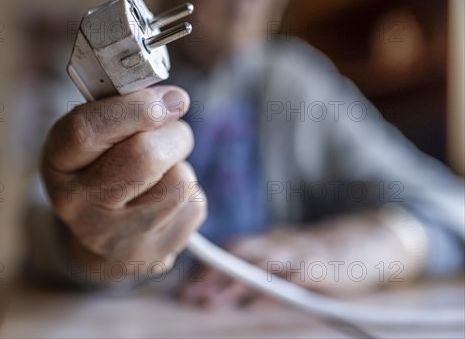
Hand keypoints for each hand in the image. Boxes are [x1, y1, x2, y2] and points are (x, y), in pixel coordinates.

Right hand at [41, 86, 206, 282]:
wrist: (103, 236)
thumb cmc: (103, 168)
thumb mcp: (96, 134)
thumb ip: (122, 108)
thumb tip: (174, 99)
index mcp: (58, 164)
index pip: (87, 130)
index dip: (135, 108)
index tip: (169, 98)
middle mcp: (79, 206)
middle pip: (143, 157)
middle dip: (172, 134)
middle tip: (173, 128)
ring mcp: (117, 237)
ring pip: (179, 181)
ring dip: (182, 164)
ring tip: (164, 168)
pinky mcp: (154, 255)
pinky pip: (194, 206)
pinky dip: (190, 193)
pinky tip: (166, 198)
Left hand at [180, 212, 421, 307]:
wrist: (365, 244)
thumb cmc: (316, 259)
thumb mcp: (285, 260)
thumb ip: (257, 269)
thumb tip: (215, 290)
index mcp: (267, 243)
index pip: (229, 250)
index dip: (205, 266)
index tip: (183, 286)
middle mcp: (278, 244)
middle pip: (239, 254)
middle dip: (211, 274)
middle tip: (188, 295)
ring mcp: (299, 254)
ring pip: (261, 265)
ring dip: (234, 283)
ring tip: (212, 302)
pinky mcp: (320, 269)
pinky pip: (294, 279)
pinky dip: (273, 291)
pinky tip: (256, 304)